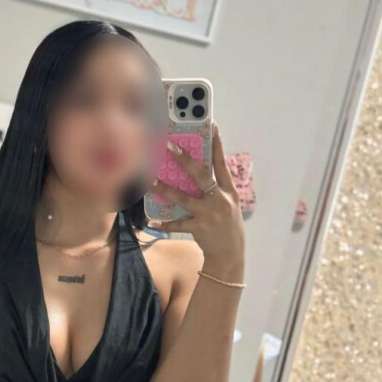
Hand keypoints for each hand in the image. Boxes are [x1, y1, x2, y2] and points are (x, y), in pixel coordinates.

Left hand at [147, 122, 244, 277]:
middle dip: (184, 160)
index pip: (222, 164)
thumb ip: (215, 190)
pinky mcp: (199, 227)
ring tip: (150, 181)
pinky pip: (177, 224)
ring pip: (183, 198)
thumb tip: (197, 175)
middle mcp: (219, 200)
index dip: (217, 146)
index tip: (213, 127)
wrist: (230, 254)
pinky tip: (151, 223)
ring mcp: (209, 213)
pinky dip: (164, 224)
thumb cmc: (227, 227)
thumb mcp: (228, 205)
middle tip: (169, 146)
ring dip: (165, 189)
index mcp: (228, 192)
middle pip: (200, 175)